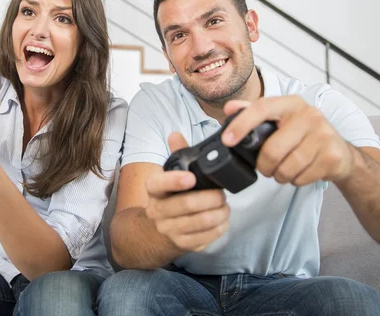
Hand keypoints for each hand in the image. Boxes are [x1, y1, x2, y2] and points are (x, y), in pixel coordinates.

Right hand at [145, 133, 230, 252]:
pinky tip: (222, 220)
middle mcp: (158, 211)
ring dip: (219, 212)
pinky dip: (220, 227)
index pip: (158, 184)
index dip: (174, 180)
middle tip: (221, 194)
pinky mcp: (183, 245)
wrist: (154, 233)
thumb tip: (175, 134)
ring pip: (201, 222)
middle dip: (211, 198)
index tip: (191, 178)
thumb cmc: (169, 199)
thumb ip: (177, 155)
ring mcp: (169, 230)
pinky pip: (206, 237)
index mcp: (154, 190)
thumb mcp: (169, 177)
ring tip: (225, 206)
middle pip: (187, 204)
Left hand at [222, 96, 354, 186]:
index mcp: (291, 103)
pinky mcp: (332, 156)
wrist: (341, 152)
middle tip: (266, 167)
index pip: (262, 108)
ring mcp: (323, 135)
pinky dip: (295, 180)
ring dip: (279, 175)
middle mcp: (310, 115)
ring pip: (286, 168)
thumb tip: (229, 109)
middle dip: (264, 166)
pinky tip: (300, 172)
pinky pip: (300, 178)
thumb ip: (252, 112)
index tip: (227, 140)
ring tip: (283, 169)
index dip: (241, 124)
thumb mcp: (280, 119)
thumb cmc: (303, 134)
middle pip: (272, 150)